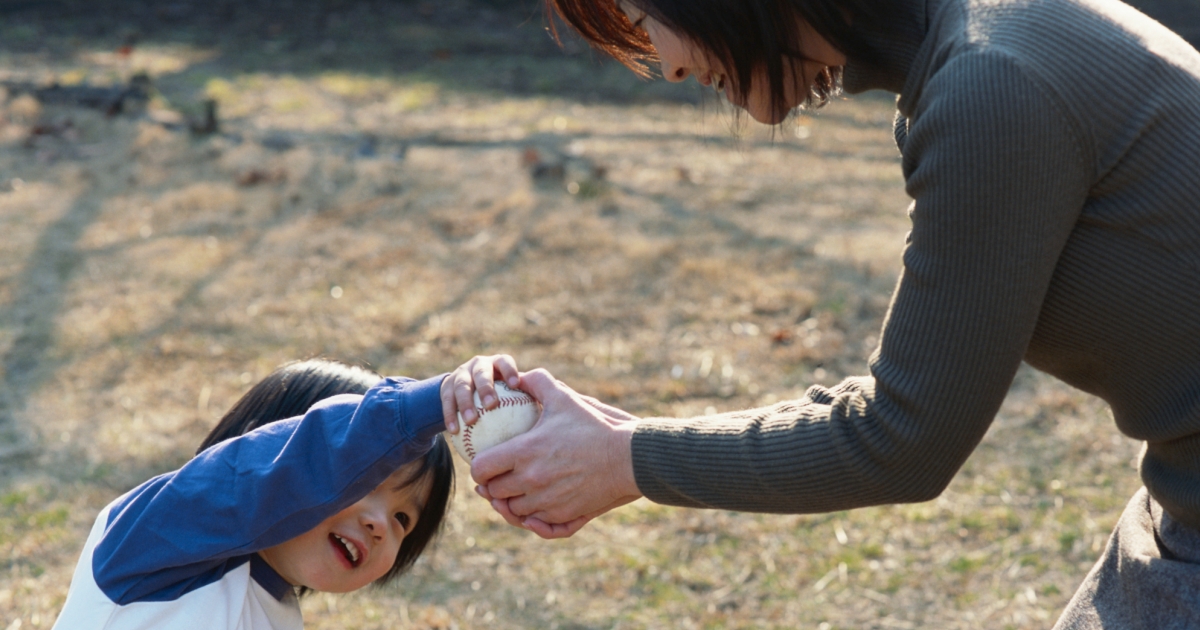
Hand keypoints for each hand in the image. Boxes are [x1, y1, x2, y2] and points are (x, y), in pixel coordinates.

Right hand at [440, 354, 520, 433]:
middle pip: (481, 372)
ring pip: (462, 385)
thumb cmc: (501, 398)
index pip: (505, 362)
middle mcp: (479, 365)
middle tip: (491, 405)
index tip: (515, 385)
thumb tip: (549, 419)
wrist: (468, 392)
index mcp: (498, 364)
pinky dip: (450, 415)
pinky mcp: (446, 385)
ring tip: (471, 420)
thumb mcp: (513, 395)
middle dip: (486, 387)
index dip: (510, 371)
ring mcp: (461, 373)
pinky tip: (454, 431)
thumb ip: (528, 401)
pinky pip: (446, 400)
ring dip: (465, 403)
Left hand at [470, 369, 642, 537]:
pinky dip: (531, 518)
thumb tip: (518, 376)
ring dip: (510, 503)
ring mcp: (547, 501)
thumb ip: (538, 382)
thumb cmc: (594, 427)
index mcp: (525, 452)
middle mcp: (531, 480)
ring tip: (511, 493)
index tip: (482, 463)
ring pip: (513, 511)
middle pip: (494, 493)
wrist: (626, 458)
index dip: (478, 467)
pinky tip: (530, 509)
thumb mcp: (565, 398)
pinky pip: (536, 523)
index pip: (482, 468)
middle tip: (494, 478)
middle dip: (490, 486)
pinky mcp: (563, 515)